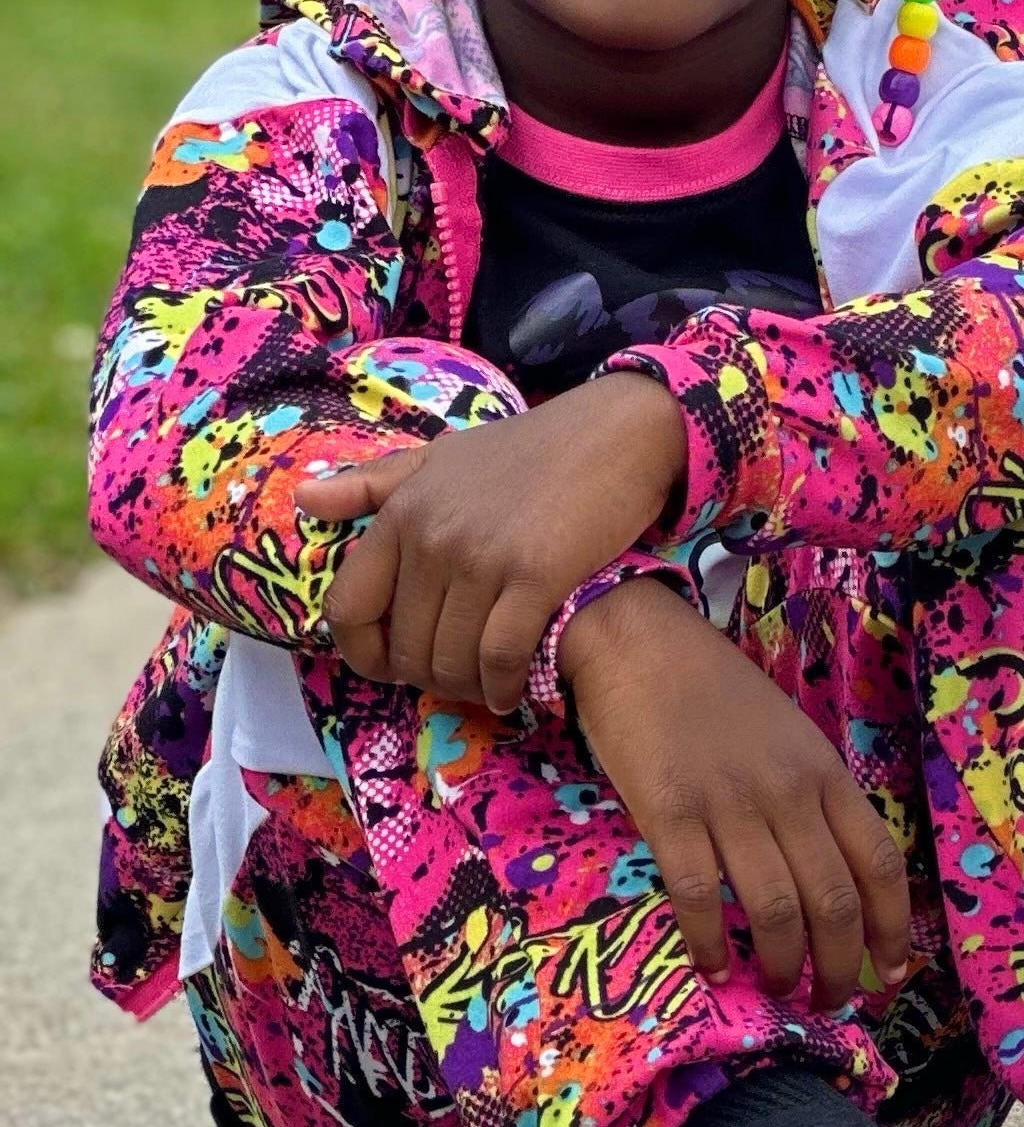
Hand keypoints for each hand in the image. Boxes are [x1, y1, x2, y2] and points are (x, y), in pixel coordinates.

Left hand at [303, 372, 689, 710]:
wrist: (617, 434)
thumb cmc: (529, 449)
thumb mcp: (441, 457)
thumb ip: (372, 484)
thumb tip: (303, 499)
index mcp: (402, 513)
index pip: (349, 606)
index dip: (362, 652)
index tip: (391, 666)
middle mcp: (433, 538)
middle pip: (406, 645)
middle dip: (427, 677)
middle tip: (455, 680)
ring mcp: (483, 558)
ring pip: (452, 658)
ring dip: (467, 688)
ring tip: (485, 688)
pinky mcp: (536, 577)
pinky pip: (502, 656)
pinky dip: (503, 686)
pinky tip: (512, 692)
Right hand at [561, 577, 915, 1010]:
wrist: (639, 643)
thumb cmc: (715, 694)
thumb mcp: (790, 739)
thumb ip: (813, 800)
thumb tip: (832, 872)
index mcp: (825, 774)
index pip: (879, 863)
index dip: (891, 928)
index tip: (890, 973)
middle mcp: (789, 793)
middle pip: (835, 901)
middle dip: (839, 966)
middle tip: (829, 1001)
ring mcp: (730, 804)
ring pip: (777, 908)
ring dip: (782, 965)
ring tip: (776, 991)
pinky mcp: (669, 812)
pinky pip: (698, 894)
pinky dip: (709, 942)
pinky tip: (711, 968)